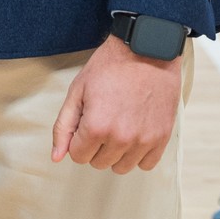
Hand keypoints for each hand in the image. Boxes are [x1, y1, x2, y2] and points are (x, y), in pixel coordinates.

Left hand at [50, 37, 182, 173]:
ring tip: (118, 125)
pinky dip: (138, 154)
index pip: (78, 156)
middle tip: (102, 119)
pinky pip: (146, 164)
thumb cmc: (110, 67)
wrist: (146, 51)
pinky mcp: (162, 138)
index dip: (77, 139)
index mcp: (96, 127)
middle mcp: (122, 139)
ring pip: (121, 167)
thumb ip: (64, 126)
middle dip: (94, 145)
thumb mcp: (78, 90)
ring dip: (115, 152)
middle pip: (98, 163)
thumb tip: (56, 157)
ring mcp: (144, 140)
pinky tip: (134, 134)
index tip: (85, 121)